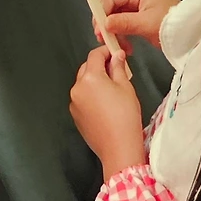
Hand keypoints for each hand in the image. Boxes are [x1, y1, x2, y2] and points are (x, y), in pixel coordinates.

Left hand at [69, 47, 146, 179]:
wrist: (118, 148)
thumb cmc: (125, 115)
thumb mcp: (126, 87)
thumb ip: (118, 67)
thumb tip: (117, 55)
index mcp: (90, 77)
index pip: (95, 55)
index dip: (106, 51)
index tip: (116, 53)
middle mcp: (77, 88)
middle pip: (86, 68)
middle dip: (99, 66)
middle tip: (116, 70)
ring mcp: (74, 104)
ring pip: (83, 84)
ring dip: (94, 81)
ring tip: (111, 89)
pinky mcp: (75, 117)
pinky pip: (82, 99)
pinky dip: (90, 96)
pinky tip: (104, 105)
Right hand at [98, 0, 179, 48]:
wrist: (189, 32)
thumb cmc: (168, 24)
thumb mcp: (146, 23)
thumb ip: (124, 23)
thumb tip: (103, 24)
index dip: (102, 12)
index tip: (99, 30)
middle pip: (110, 4)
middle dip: (105, 22)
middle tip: (105, 39)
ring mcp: (136, 4)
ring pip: (115, 15)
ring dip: (114, 31)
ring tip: (118, 47)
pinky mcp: (139, 16)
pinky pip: (123, 23)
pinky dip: (122, 34)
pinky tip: (126, 47)